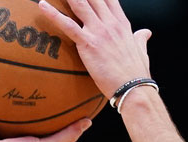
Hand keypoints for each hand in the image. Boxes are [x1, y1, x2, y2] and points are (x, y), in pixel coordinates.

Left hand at [38, 0, 152, 97]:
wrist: (134, 87)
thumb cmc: (136, 73)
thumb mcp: (141, 51)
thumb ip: (140, 39)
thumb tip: (145, 32)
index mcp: (122, 24)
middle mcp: (111, 23)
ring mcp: (99, 31)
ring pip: (80, 4)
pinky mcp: (89, 43)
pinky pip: (67, 25)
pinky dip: (53, 14)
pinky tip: (42, 5)